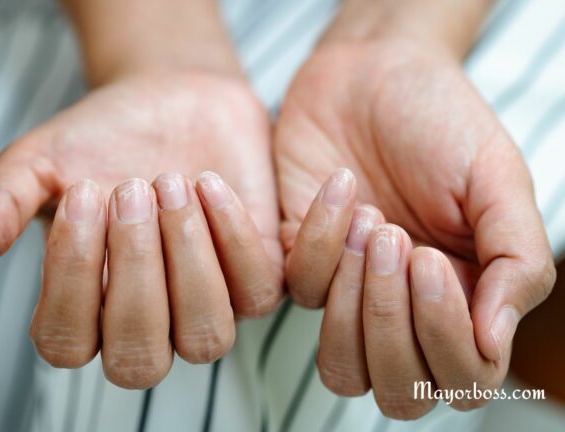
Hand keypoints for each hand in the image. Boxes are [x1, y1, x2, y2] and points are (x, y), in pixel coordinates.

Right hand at [0, 71, 283, 387]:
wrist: (169, 100)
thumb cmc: (99, 139)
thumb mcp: (39, 162)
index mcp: (81, 311)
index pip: (66, 344)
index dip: (71, 277)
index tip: (82, 193)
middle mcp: (144, 325)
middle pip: (139, 359)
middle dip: (134, 272)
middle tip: (128, 187)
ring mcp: (204, 308)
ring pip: (206, 339)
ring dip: (187, 261)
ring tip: (169, 182)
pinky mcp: (255, 279)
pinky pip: (257, 292)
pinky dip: (231, 236)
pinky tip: (207, 181)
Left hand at [275, 38, 555, 417]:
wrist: (373, 73)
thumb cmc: (442, 123)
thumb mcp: (498, 181)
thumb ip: (517, 261)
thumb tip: (496, 343)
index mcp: (467, 301)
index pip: (461, 377)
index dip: (445, 338)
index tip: (431, 260)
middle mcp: (406, 311)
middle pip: (397, 391)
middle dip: (393, 325)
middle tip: (399, 241)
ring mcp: (349, 294)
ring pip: (341, 369)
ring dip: (354, 306)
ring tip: (372, 225)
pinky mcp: (297, 264)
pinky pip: (299, 291)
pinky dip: (319, 240)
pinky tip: (342, 187)